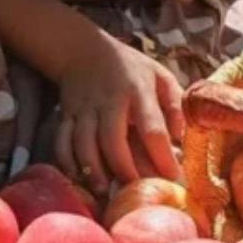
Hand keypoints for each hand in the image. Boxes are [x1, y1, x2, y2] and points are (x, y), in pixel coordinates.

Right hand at [52, 31, 183, 195]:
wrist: (83, 50)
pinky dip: (67, 162)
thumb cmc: (130, 68)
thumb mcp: (160, 76)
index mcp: (138, 90)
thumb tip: (181, 139)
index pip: (152, 127)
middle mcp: (108, 100)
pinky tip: (78, 179)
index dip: (162, 156)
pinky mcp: (66, 114)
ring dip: (93, 170)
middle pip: (112, 139)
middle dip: (124, 169)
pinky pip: (61, 141)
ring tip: (105, 192)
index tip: (174, 179)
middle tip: (135, 193)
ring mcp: (84, 108)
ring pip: (83, 143)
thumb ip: (174, 105)